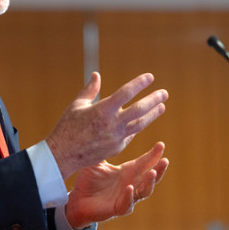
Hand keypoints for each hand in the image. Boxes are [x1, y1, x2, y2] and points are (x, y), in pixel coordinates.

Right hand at [45, 72, 167, 179]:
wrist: (63, 154)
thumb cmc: (67, 127)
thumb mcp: (77, 105)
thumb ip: (90, 90)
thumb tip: (96, 75)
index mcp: (102, 110)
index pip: (126, 93)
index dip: (139, 83)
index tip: (150, 77)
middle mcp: (112, 124)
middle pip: (139, 109)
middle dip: (154, 100)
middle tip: (164, 93)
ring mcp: (116, 138)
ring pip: (140, 124)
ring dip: (152, 114)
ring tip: (162, 106)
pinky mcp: (117, 148)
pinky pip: (130, 135)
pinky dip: (136, 126)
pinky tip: (142, 120)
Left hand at [65, 142, 168, 228]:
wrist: (77, 199)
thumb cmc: (88, 180)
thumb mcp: (97, 161)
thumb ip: (104, 148)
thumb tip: (105, 127)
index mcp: (128, 171)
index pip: (145, 162)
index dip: (154, 154)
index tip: (161, 144)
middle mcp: (131, 184)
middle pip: (151, 177)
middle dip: (159, 169)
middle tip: (164, 160)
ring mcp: (127, 197)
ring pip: (144, 192)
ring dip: (149, 183)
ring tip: (152, 172)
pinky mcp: (118, 208)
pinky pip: (127, 204)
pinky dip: (129, 197)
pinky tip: (129, 188)